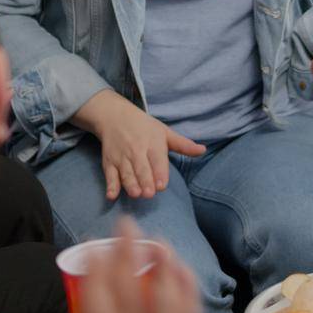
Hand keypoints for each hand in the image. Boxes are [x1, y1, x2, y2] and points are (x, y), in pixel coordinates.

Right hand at [75, 90, 206, 200]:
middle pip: (141, 167)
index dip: (160, 172)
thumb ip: (183, 145)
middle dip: (145, 180)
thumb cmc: (144, 127)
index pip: (157, 159)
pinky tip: (111, 195)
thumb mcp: (165, 132)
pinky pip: (109, 174)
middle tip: (149, 194)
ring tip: (135, 194)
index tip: (162, 185)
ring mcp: (122, 157)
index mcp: (153, 143)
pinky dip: (110, 185)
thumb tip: (202, 150)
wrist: (115, 116)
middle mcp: (137, 150)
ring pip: (126, 172)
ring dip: (130, 183)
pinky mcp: (109, 162)